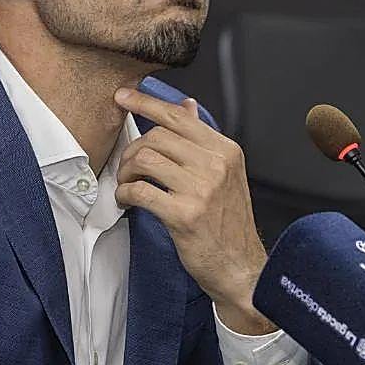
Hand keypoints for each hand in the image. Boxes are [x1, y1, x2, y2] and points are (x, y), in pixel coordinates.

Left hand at [113, 87, 274, 334]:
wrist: (241, 267)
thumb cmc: (228, 223)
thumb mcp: (225, 174)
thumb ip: (203, 140)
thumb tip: (187, 105)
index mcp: (226, 150)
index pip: (178, 116)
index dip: (146, 102)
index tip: (124, 96)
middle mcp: (216, 164)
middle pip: (157, 136)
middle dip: (133, 149)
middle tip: (128, 167)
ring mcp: (201, 189)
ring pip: (145, 159)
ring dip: (127, 171)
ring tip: (128, 184)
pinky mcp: (184, 214)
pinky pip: (140, 191)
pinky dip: (125, 194)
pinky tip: (127, 201)